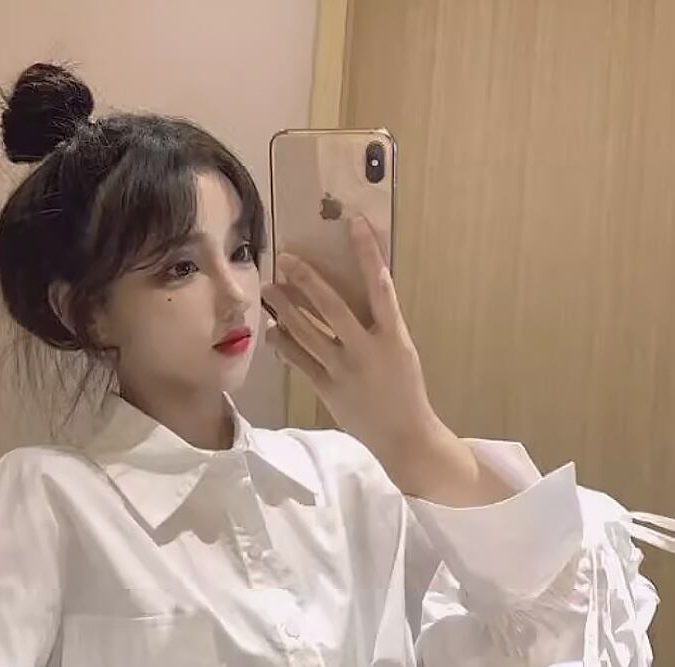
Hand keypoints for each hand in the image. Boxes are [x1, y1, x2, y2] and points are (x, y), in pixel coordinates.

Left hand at [261, 217, 456, 495]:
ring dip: (285, 309)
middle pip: (331, 307)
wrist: (404, 434)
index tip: (354, 223)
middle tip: (286, 258)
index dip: (368, 253)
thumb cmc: (405, 388)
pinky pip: (300, 361)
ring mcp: (344, 369)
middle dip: (306, 280)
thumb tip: (354, 295)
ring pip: (307, 333)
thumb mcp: (401, 351)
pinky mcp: (327, 388)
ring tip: (269, 289)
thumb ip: (379, 325)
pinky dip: (284, 345)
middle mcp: (367, 349)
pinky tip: (271, 331)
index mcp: (393, 335)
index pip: (380, 285)